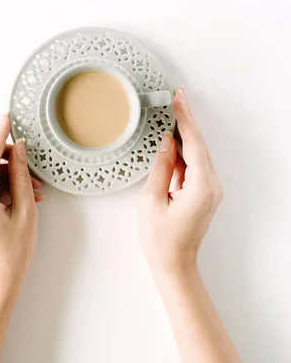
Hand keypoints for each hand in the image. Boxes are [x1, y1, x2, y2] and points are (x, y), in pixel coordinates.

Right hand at [138, 86, 223, 280]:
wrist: (174, 265)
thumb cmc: (161, 240)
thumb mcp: (151, 200)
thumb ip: (161, 168)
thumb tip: (166, 142)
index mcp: (201, 186)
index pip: (193, 143)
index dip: (184, 119)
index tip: (178, 99)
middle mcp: (212, 185)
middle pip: (199, 144)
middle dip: (187, 120)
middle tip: (177, 97)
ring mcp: (211, 190)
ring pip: (198, 153)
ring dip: (186, 134)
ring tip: (173, 112)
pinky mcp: (205, 193)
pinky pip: (195, 165)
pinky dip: (185, 150)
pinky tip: (173, 139)